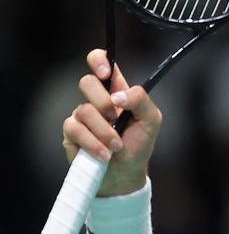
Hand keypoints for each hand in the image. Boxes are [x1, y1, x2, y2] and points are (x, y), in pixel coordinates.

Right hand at [62, 50, 162, 196]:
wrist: (125, 174)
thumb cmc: (139, 144)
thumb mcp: (151, 120)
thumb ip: (140, 101)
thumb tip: (117, 96)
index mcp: (116, 90)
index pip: (101, 63)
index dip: (98, 60)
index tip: (104, 71)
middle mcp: (96, 99)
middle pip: (86, 82)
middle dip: (103, 102)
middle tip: (116, 119)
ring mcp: (81, 115)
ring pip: (83, 110)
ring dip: (104, 131)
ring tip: (116, 145)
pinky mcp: (71, 133)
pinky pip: (75, 130)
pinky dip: (94, 143)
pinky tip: (106, 154)